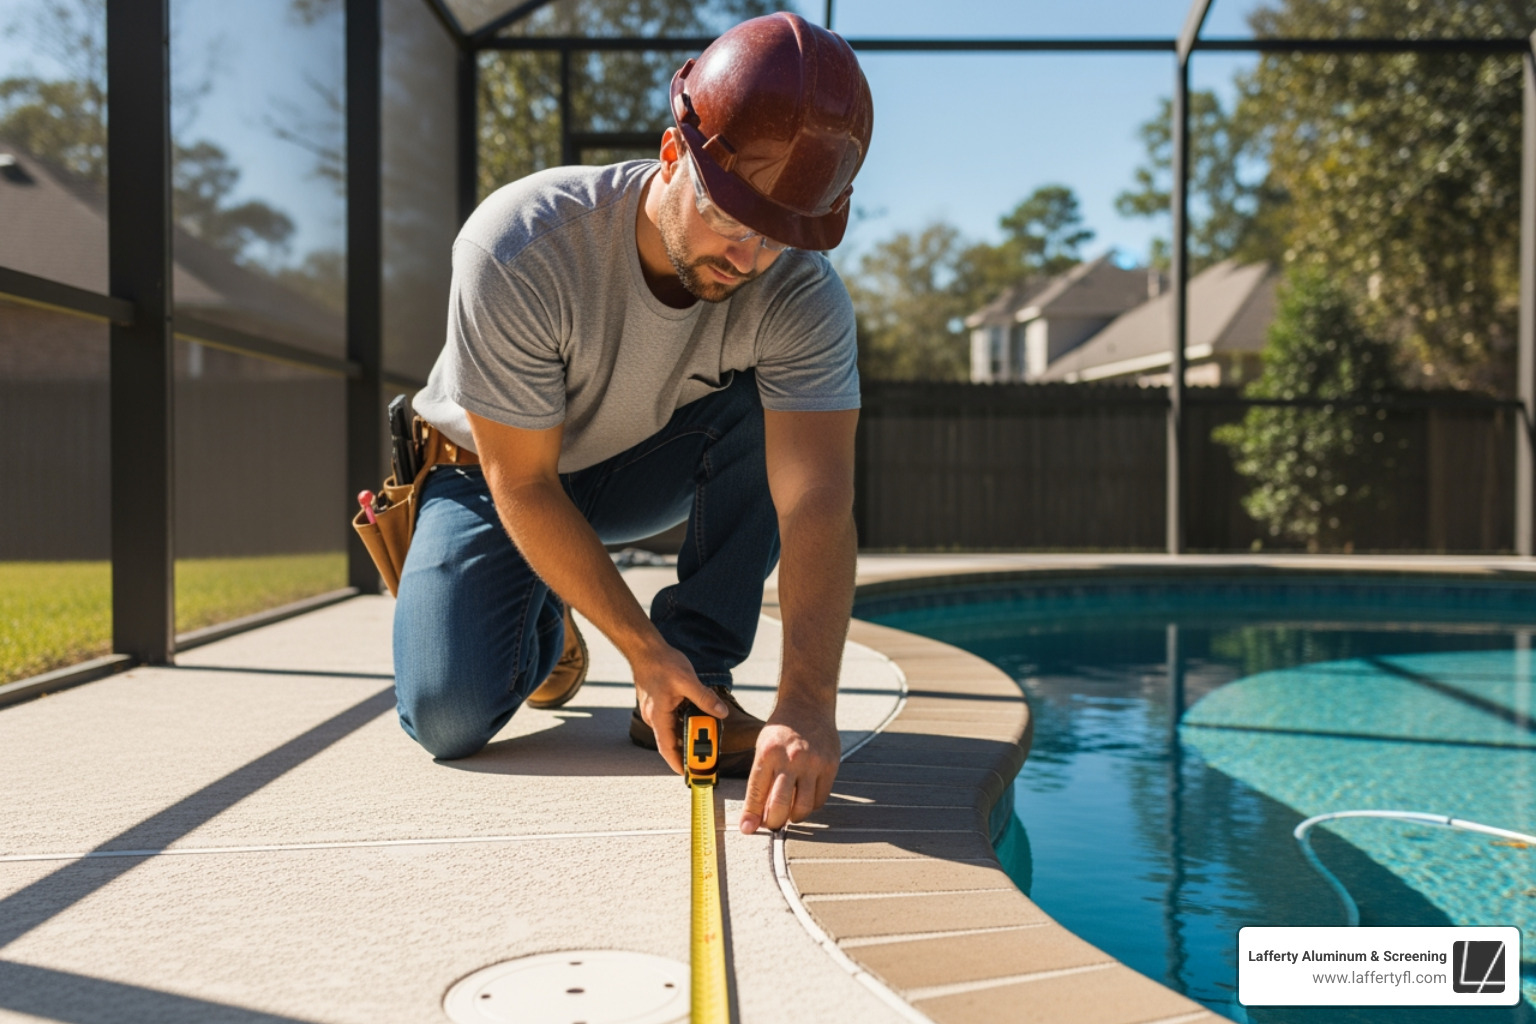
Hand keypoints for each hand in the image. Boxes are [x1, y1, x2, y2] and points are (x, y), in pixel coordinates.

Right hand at [632, 642, 728, 774]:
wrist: (645, 649)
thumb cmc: (662, 663)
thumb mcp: (688, 681)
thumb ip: (705, 699)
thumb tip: (722, 712)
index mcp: (659, 716)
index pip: (667, 748)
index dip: (677, 764)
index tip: (688, 775)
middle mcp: (654, 717)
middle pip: (670, 742)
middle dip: (687, 751)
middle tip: (706, 756)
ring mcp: (654, 711)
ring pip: (671, 731)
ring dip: (685, 736)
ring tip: (704, 739)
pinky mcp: (657, 704)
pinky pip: (670, 720)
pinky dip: (682, 724)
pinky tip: (695, 718)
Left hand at [739, 700, 839, 833]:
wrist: (808, 704)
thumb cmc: (781, 730)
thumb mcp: (762, 748)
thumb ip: (760, 780)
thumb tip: (755, 815)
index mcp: (768, 753)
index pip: (757, 792)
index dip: (751, 815)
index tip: (748, 829)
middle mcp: (791, 759)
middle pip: (781, 804)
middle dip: (773, 822)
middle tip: (771, 824)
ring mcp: (813, 763)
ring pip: (804, 807)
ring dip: (793, 818)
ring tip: (788, 814)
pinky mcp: (830, 765)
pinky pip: (820, 799)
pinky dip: (810, 806)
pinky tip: (804, 800)